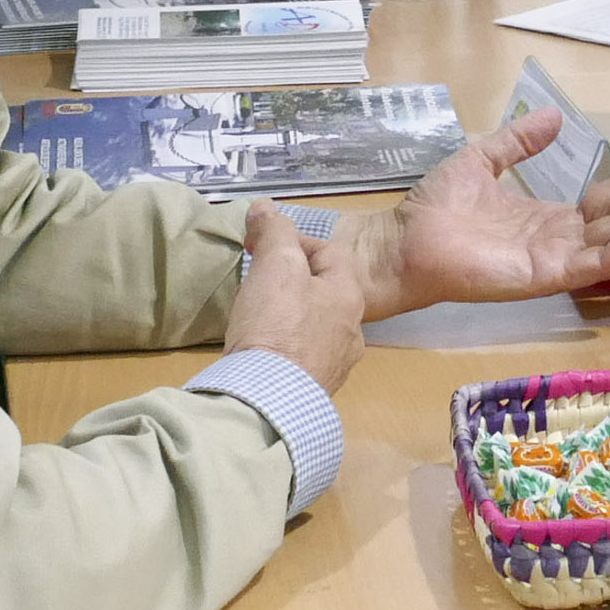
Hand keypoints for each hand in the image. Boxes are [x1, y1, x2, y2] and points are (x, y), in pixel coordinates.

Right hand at [222, 204, 364, 394]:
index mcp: (351, 296)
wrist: (265, 402)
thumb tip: (264, 208)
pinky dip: (284, 344)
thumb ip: (273, 232)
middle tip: (257, 278)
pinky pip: (302, 355)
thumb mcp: (275, 266)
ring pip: (314, 324)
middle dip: (290, 278)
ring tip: (257, 313)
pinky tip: (260, 349)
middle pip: (323, 289)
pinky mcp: (313, 391)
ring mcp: (335, 365)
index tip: (261, 247)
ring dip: (289, 312)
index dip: (294, 241)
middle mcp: (353, 331)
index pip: (329, 252)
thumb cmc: (276, 325)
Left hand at [355, 108, 609, 318]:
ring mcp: (556, 260)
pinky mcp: (546, 277)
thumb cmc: (438, 206)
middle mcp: (560, 239)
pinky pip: (593, 265)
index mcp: (549, 215)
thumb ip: (520, 141)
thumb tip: (555, 116)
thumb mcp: (484, 158)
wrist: (405, 242)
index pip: (605, 200)